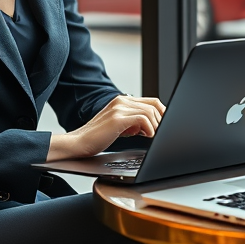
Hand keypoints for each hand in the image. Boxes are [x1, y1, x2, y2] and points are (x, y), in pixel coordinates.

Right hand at [46, 95, 165, 161]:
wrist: (78, 143)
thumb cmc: (97, 137)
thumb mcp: (118, 126)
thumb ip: (132, 122)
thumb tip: (151, 126)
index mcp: (122, 101)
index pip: (151, 101)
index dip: (162, 113)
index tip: (165, 126)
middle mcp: (121, 101)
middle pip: (154, 105)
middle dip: (162, 120)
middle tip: (161, 133)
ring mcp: (119, 108)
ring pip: (150, 112)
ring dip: (156, 126)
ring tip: (151, 137)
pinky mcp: (117, 118)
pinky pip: (143, 119)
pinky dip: (149, 129)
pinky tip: (146, 137)